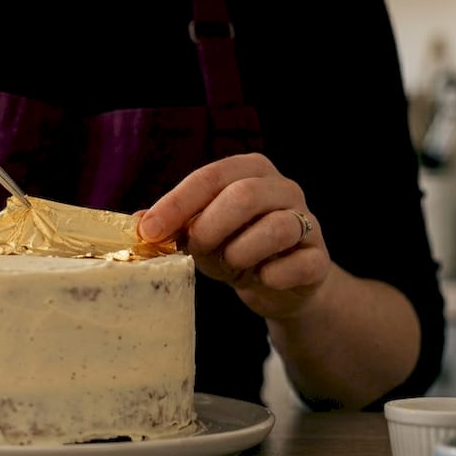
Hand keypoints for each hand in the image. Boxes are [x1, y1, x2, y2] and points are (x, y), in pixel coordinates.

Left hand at [136, 153, 329, 319]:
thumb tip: (137, 224)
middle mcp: (282, 188)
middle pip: (245, 195)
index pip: (210, 177)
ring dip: (241, 252)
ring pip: (278, 227)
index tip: (149, 231)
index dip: (176, 204)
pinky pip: (300, 263)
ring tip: (230, 264)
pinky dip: (273, 275)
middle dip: (209, 227)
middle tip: (195, 250)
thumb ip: (173, 224)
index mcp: (249, 171)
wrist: (277, 283)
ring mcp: (307, 221)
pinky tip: (261, 278)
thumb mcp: (198, 233)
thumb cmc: (232, 247)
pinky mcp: (319, 258)